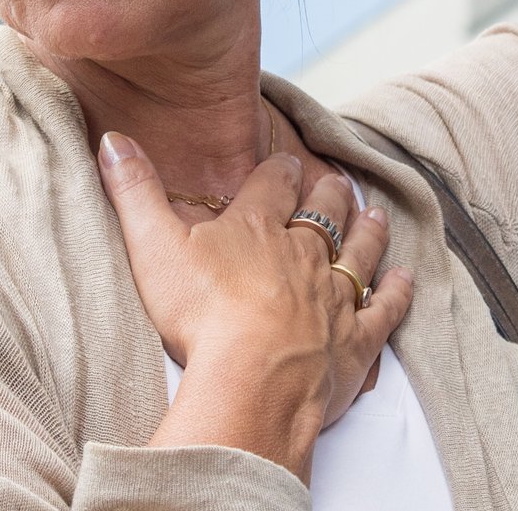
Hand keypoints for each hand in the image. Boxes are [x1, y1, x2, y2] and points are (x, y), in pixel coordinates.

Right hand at [96, 132, 415, 477]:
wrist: (253, 379)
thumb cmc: (201, 314)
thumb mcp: (153, 246)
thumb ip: (133, 192)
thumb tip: (111, 138)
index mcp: (256, 229)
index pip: (272, 187)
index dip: (279, 172)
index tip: (286, 162)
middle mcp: (304, 254)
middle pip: (323, 215)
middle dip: (331, 196)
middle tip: (340, 183)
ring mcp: (335, 296)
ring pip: (359, 254)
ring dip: (368, 233)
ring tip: (375, 215)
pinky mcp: (356, 340)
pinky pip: (384, 309)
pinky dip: (397, 293)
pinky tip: (406, 280)